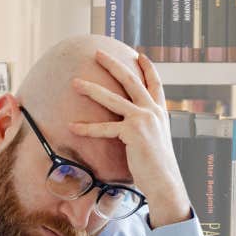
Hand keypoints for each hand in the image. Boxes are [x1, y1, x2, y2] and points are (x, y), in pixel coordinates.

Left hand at [68, 50, 190, 227]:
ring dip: (91, 89)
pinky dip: (86, 128)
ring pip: (112, 99)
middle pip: (131, 80)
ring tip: (75, 82)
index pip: (155, 84)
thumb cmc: (156, 167)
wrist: (164, 181)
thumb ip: (146, 129)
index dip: (148, 68)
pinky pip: (104, 128)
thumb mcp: (155, 141)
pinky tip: (71, 126)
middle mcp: (153, 112)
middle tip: (98, 53)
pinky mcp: (132, 132)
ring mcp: (143, 119)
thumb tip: (132, 128)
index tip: (139, 54)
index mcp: (160, 113)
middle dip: (113, 65)